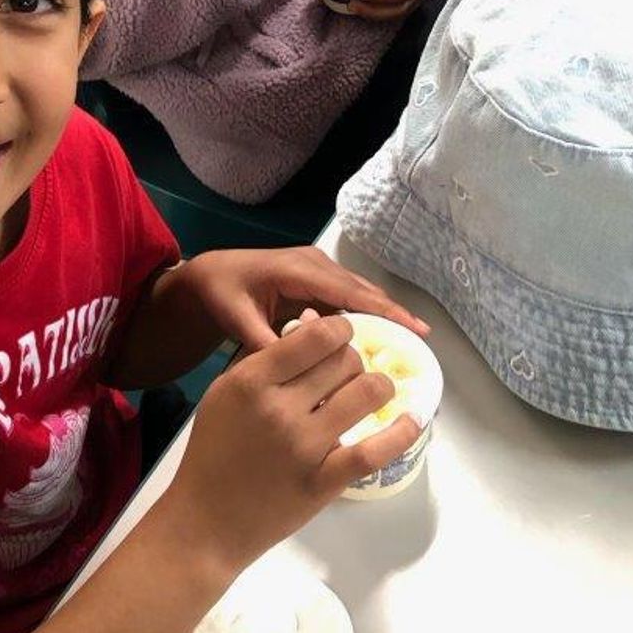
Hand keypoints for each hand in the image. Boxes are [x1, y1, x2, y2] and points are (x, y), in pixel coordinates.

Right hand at [164, 315, 420, 576]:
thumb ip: (266, 358)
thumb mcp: (225, 393)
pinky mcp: (324, 481)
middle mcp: (280, 408)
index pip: (317, 336)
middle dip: (354, 360)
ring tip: (375, 391)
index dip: (340, 330)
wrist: (204, 522)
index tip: (342, 336)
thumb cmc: (212, 453)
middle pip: (346, 361)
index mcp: (252, 381)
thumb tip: (314, 324)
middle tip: (348, 372)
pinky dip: (401, 431)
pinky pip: (375, 450)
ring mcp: (306, 446)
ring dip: (379, 386)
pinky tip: (411, 419)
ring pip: (367, 393)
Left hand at [175, 244, 430, 354]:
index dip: (381, 309)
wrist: (211, 275)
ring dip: (383, 313)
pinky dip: (366, 314)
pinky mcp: (316, 280)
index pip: (348, 291)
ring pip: (358, 293)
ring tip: (412, 339)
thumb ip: (261, 341)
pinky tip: (381, 337)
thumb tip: (292, 368)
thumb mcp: (236, 317)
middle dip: (392, 312)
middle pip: (362, 290)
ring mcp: (317, 270)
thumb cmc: (222, 292)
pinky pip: (347, 297)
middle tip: (422, 338)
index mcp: (298, 269)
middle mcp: (314, 264)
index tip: (410, 327)